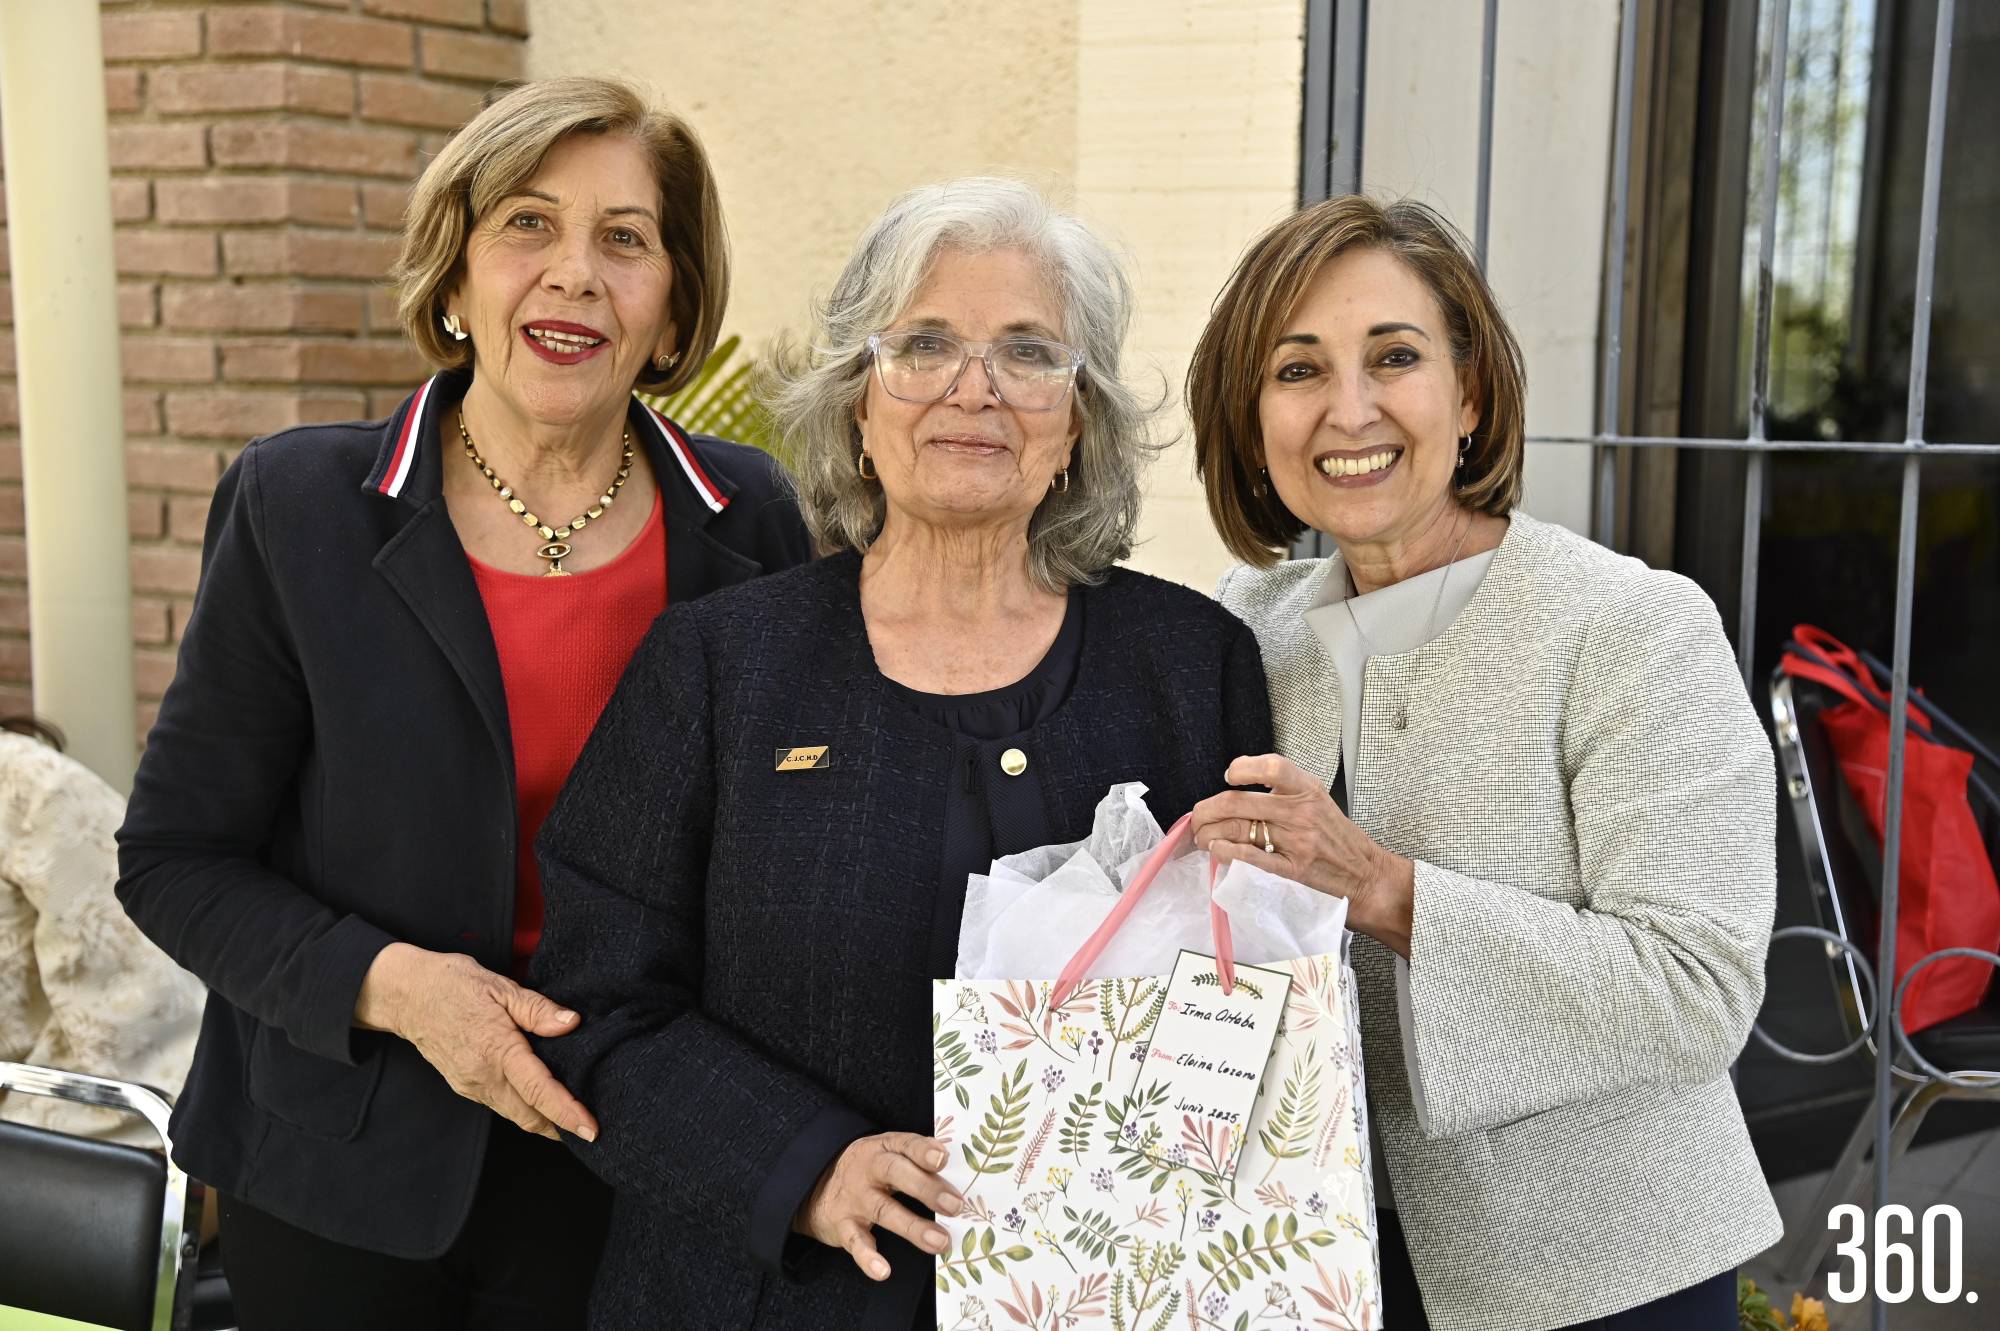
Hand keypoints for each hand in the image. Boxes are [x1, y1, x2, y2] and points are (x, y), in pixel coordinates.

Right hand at [354, 943, 597, 1141]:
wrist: (406, 994)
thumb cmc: (454, 984)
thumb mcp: (500, 986)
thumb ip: (537, 1009)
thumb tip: (571, 1022)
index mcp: (496, 1050)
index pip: (539, 1091)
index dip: (567, 1113)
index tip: (590, 1130)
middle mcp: (482, 1076)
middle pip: (529, 1116)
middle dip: (561, 1128)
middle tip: (590, 1129)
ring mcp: (470, 1085)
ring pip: (514, 1115)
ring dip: (543, 1122)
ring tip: (572, 1118)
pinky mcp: (463, 1086)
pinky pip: (500, 1105)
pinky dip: (524, 1109)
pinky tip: (540, 1100)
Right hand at [794, 1132, 961, 1280]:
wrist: (815, 1185)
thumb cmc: (869, 1169)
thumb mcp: (888, 1153)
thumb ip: (917, 1159)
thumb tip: (959, 1171)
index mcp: (883, 1148)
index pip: (904, 1144)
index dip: (923, 1150)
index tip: (942, 1159)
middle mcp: (868, 1170)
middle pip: (895, 1173)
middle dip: (926, 1188)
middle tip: (955, 1205)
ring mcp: (855, 1198)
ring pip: (883, 1210)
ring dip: (913, 1227)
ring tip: (939, 1242)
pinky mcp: (843, 1226)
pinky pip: (856, 1243)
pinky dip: (868, 1258)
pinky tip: (883, 1271)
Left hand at [1190, 754, 1416, 955]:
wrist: (1367, 875)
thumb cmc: (1338, 838)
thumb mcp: (1319, 802)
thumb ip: (1285, 792)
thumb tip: (1239, 789)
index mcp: (1309, 790)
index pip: (1273, 767)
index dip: (1243, 768)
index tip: (1228, 777)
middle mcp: (1302, 812)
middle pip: (1240, 802)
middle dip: (1208, 809)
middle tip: (1197, 816)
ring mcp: (1297, 841)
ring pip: (1239, 828)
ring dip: (1210, 832)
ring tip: (1201, 836)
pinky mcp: (1292, 869)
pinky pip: (1251, 857)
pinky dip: (1226, 852)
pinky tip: (1215, 850)